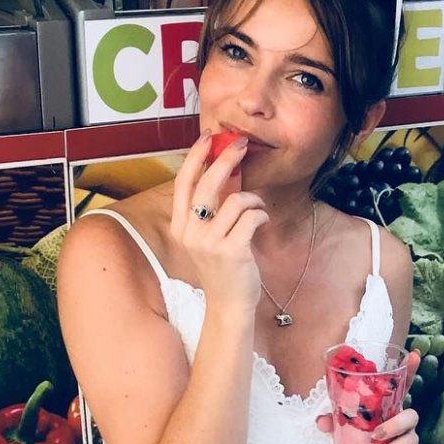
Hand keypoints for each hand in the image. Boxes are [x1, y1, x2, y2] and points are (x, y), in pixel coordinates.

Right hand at [170, 130, 267, 311]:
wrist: (228, 305)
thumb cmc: (222, 269)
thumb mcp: (206, 238)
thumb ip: (209, 210)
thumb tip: (224, 171)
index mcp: (181, 227)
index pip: (183, 183)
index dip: (196, 156)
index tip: (209, 138)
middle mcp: (191, 233)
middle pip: (207, 183)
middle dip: (226, 159)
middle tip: (242, 145)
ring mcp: (210, 243)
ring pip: (235, 200)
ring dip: (253, 198)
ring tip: (257, 208)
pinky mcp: (232, 251)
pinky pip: (252, 216)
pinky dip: (261, 214)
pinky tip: (262, 221)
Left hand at [316, 349, 421, 443]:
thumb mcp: (343, 432)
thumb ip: (334, 423)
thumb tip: (321, 420)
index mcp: (388, 409)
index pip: (403, 387)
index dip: (411, 371)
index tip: (414, 354)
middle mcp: (403, 423)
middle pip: (411, 416)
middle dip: (394, 425)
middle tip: (375, 435)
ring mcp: (409, 441)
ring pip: (408, 442)